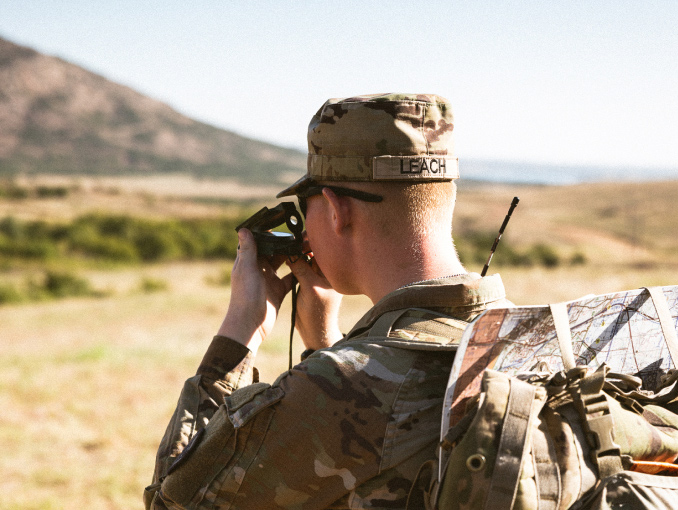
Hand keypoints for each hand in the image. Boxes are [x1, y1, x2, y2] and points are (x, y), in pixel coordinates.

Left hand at [218, 229, 294, 353]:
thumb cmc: (246, 295)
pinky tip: (308, 264)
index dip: (267, 234)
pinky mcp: (278, 291)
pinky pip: (290, 278)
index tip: (280, 225)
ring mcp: (269, 280)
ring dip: (292, 255)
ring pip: (282, 263)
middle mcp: (258, 269)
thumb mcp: (247, 269)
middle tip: (299, 235)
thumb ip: (248, 249)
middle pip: (272, 251)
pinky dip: (297, 272)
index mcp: (249, 262)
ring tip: (305, 245)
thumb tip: (243, 228)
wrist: (251, 324)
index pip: (258, 243)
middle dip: (284, 243)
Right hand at [287, 246, 342, 350]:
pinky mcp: (307, 281)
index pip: (323, 251)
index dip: (312, 242)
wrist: (314, 331)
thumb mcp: (309, 288)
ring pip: (306, 259)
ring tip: (286, 246)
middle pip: (314, 252)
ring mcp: (316, 277)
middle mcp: (325, 272)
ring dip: (297, 253)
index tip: (298, 237)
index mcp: (332, 272)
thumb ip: (301, 268)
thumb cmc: (317, 312)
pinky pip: (300, 267)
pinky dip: (294, 262)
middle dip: (303, 245)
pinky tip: (285, 258)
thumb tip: (291, 251)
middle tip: (290, 240)